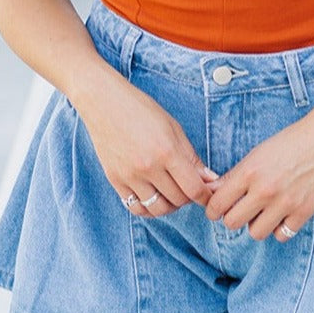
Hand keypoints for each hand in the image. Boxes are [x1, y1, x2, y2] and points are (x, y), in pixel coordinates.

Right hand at [77, 67, 216, 217]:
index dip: (206, 196)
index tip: (209, 195)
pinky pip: (136, 207)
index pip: (194, 188)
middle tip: (190, 187)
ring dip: (170, 206)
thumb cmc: (141, 109)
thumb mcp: (173, 127)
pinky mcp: (115, 181)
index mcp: (167, 150)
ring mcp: (130, 176)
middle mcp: (148, 167)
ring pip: (158, 209)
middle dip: (189, 197)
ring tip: (172, 193)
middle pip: (178, 200)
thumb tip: (209, 179)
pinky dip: (148, 208)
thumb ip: (191, 156)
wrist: (104, 103)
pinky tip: (154, 196)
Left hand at [204, 105, 313, 240]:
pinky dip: (279, 228)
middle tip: (241, 209)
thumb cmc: (290, 141)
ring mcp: (284, 203)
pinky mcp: (303, 212)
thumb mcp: (258, 153)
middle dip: (233, 217)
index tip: (218, 208)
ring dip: (256, 224)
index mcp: (249, 171)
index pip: (217, 204)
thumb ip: (235, 175)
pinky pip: (281, 235)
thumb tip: (211, 190)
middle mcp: (264, 189)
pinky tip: (282, 214)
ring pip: (255, 233)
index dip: (214, 209)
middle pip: (232, 222)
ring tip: (264, 211)